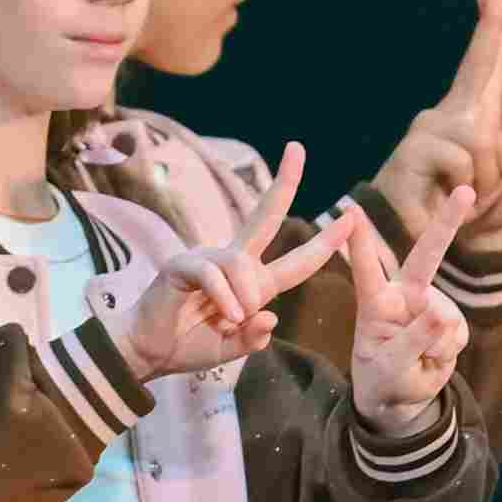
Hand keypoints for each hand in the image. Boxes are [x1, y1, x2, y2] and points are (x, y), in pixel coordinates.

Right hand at [119, 142, 352, 376]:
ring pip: (241, 263)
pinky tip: (224, 318)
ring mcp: (207, 259)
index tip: (351, 218)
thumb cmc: (190, 346)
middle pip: (266, 216)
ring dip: (243, 297)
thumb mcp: (234, 348)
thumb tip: (269, 315)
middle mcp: (234, 263)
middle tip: (298, 148)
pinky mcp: (181, 264)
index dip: (325, 242)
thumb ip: (254, 337)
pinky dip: (223, 297)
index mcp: (255, 282)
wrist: (149, 353)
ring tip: (231, 322)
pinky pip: (212, 274)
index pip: (298, 260)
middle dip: (285, 184)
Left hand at [343, 182, 477, 419]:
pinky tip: (432, 357)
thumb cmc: (383, 379)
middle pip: (427, 255)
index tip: (354, 212)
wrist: (402, 398)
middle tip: (466, 190)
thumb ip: (412, 341)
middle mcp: (404, 295)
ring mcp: (430, 305)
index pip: (367, 270)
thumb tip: (441, 315)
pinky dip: (447, 351)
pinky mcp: (451, 320)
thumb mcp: (390, 368)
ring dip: (435, 347)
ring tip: (418, 359)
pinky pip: (458, 334)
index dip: (362, 242)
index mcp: (376, 302)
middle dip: (447, 223)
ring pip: (445, 319)